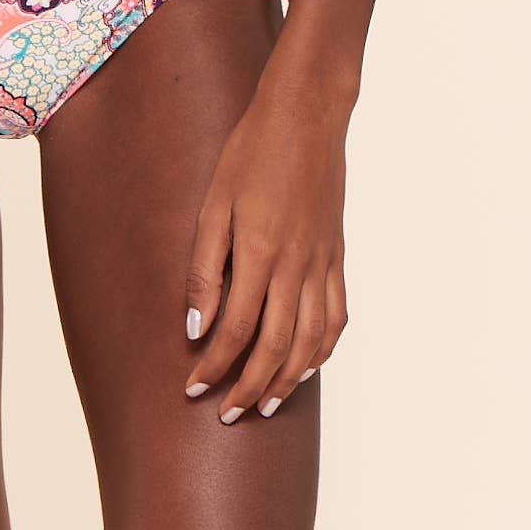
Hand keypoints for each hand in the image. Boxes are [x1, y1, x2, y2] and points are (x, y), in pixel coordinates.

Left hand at [183, 81, 349, 421]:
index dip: (214, 366)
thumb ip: (204, 267)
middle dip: (249, 387)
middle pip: (276, 347)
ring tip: (265, 405)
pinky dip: (322, 350)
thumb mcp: (214, 202)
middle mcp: (297, 265)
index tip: (193, 387)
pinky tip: (306, 364)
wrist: (306, 115)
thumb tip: (194, 326)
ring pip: (312, 341)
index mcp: (260, 251)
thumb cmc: (251, 152)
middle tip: (227, 414)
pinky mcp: (338, 257)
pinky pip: (336, 317)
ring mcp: (323, 263)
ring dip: (288, 380)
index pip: (236, 330)